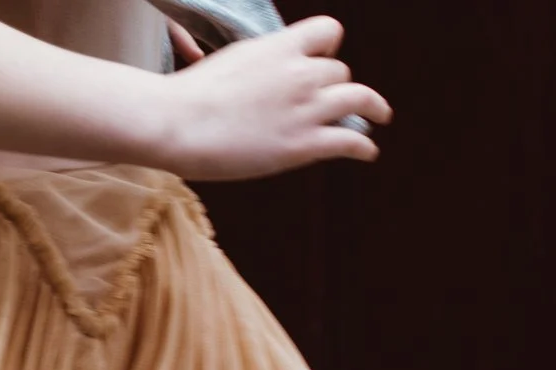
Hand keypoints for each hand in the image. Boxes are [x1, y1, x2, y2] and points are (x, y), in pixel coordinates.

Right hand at [150, 15, 390, 179]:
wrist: (177, 122)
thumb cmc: (188, 97)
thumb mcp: (228, 61)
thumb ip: (255, 64)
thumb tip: (254, 74)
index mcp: (279, 47)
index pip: (328, 31)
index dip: (329, 46)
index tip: (324, 58)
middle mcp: (300, 73)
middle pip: (340, 71)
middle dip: (336, 85)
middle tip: (332, 101)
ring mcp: (306, 108)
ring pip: (358, 98)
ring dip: (372, 107)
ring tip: (379, 116)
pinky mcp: (304, 144)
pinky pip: (351, 141)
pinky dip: (364, 147)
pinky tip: (368, 152)